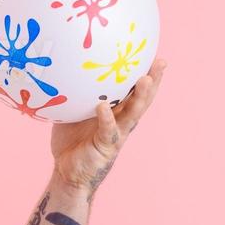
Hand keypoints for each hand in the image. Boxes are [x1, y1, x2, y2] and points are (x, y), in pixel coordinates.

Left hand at [50, 58, 166, 195]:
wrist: (67, 171)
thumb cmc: (71, 139)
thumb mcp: (74, 111)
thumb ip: (75, 94)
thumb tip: (64, 68)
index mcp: (118, 111)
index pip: (134, 89)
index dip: (146, 73)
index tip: (153, 52)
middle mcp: (122, 121)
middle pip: (142, 99)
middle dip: (153, 81)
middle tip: (161, 62)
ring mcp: (116, 134)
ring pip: (133, 114)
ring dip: (140, 97)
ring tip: (144, 80)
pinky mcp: (105, 147)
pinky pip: (107, 131)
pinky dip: (106, 119)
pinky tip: (102, 107)